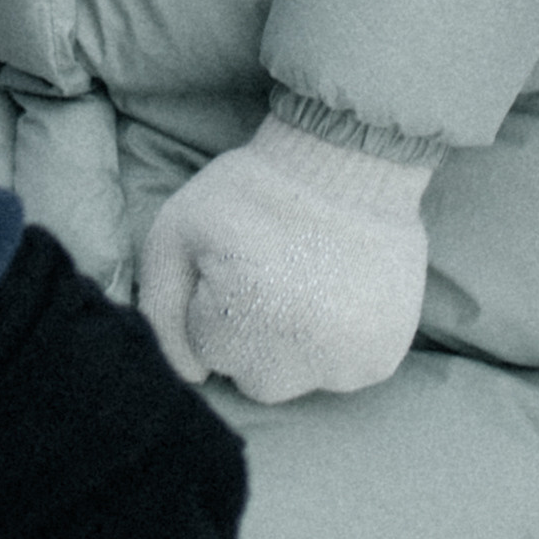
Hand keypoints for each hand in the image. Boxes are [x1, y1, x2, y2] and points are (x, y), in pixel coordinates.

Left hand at [138, 113, 435, 404]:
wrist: (349, 158)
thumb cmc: (253, 191)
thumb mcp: (176, 230)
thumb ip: (160, 308)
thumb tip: (189, 375)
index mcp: (239, 323)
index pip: (205, 350)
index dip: (214, 302)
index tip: (235, 263)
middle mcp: (295, 358)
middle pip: (253, 377)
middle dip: (252, 335)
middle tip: (272, 275)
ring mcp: (343, 364)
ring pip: (300, 380)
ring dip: (297, 345)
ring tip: (306, 282)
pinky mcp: (379, 359)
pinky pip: (343, 373)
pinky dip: (338, 345)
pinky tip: (338, 294)